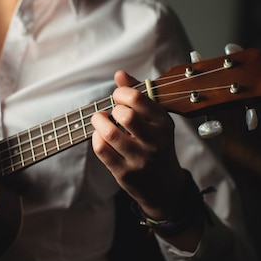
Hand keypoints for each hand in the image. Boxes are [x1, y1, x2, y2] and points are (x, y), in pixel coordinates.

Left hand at [91, 70, 188, 219]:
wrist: (164, 186)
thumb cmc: (157, 145)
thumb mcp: (155, 120)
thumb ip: (138, 94)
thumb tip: (120, 74)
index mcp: (163, 123)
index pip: (138, 99)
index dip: (121, 93)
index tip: (118, 96)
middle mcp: (154, 141)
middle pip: (125, 116)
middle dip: (112, 108)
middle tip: (111, 111)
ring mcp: (139, 159)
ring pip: (110, 133)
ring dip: (99, 122)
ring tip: (100, 120)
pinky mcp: (124, 172)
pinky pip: (102, 150)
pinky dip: (96, 138)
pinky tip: (100, 136)